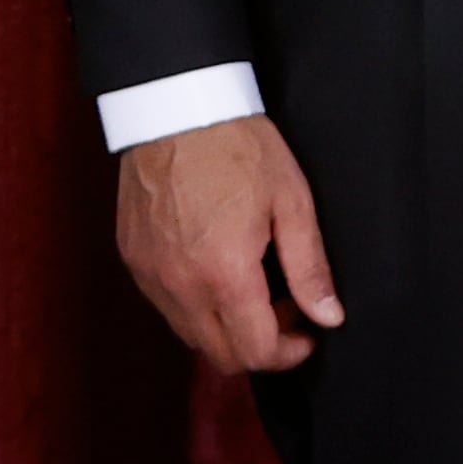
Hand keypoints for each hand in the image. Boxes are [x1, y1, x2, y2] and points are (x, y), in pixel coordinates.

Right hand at [117, 114, 344, 373]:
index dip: (289, 353)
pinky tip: (217, 268)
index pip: (255, 352)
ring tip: (254, 285)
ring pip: (191, 335)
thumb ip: (309, 267)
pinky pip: (166, 306)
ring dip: (226, 327)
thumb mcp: (291, 201)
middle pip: (221, 355)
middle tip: (286, 306)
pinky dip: (195, 304)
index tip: (308, 331)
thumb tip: (329, 316)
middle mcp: (180, 285)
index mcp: (224, 273)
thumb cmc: (237, 147)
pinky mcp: (134, 261)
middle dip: (260, 345)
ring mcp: (150, 275)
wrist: (176, 108)